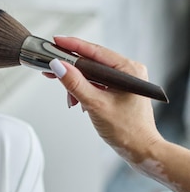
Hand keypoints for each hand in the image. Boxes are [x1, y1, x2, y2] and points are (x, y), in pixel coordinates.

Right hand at [47, 36, 162, 162]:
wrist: (140, 150)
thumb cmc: (127, 130)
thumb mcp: (95, 104)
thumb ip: (75, 83)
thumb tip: (58, 66)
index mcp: (128, 69)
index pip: (95, 51)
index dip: (73, 46)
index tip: (56, 41)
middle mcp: (128, 72)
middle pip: (91, 61)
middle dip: (70, 68)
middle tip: (51, 67)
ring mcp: (123, 81)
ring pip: (91, 73)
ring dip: (76, 83)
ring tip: (69, 97)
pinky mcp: (117, 90)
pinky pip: (95, 83)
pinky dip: (83, 90)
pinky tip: (77, 100)